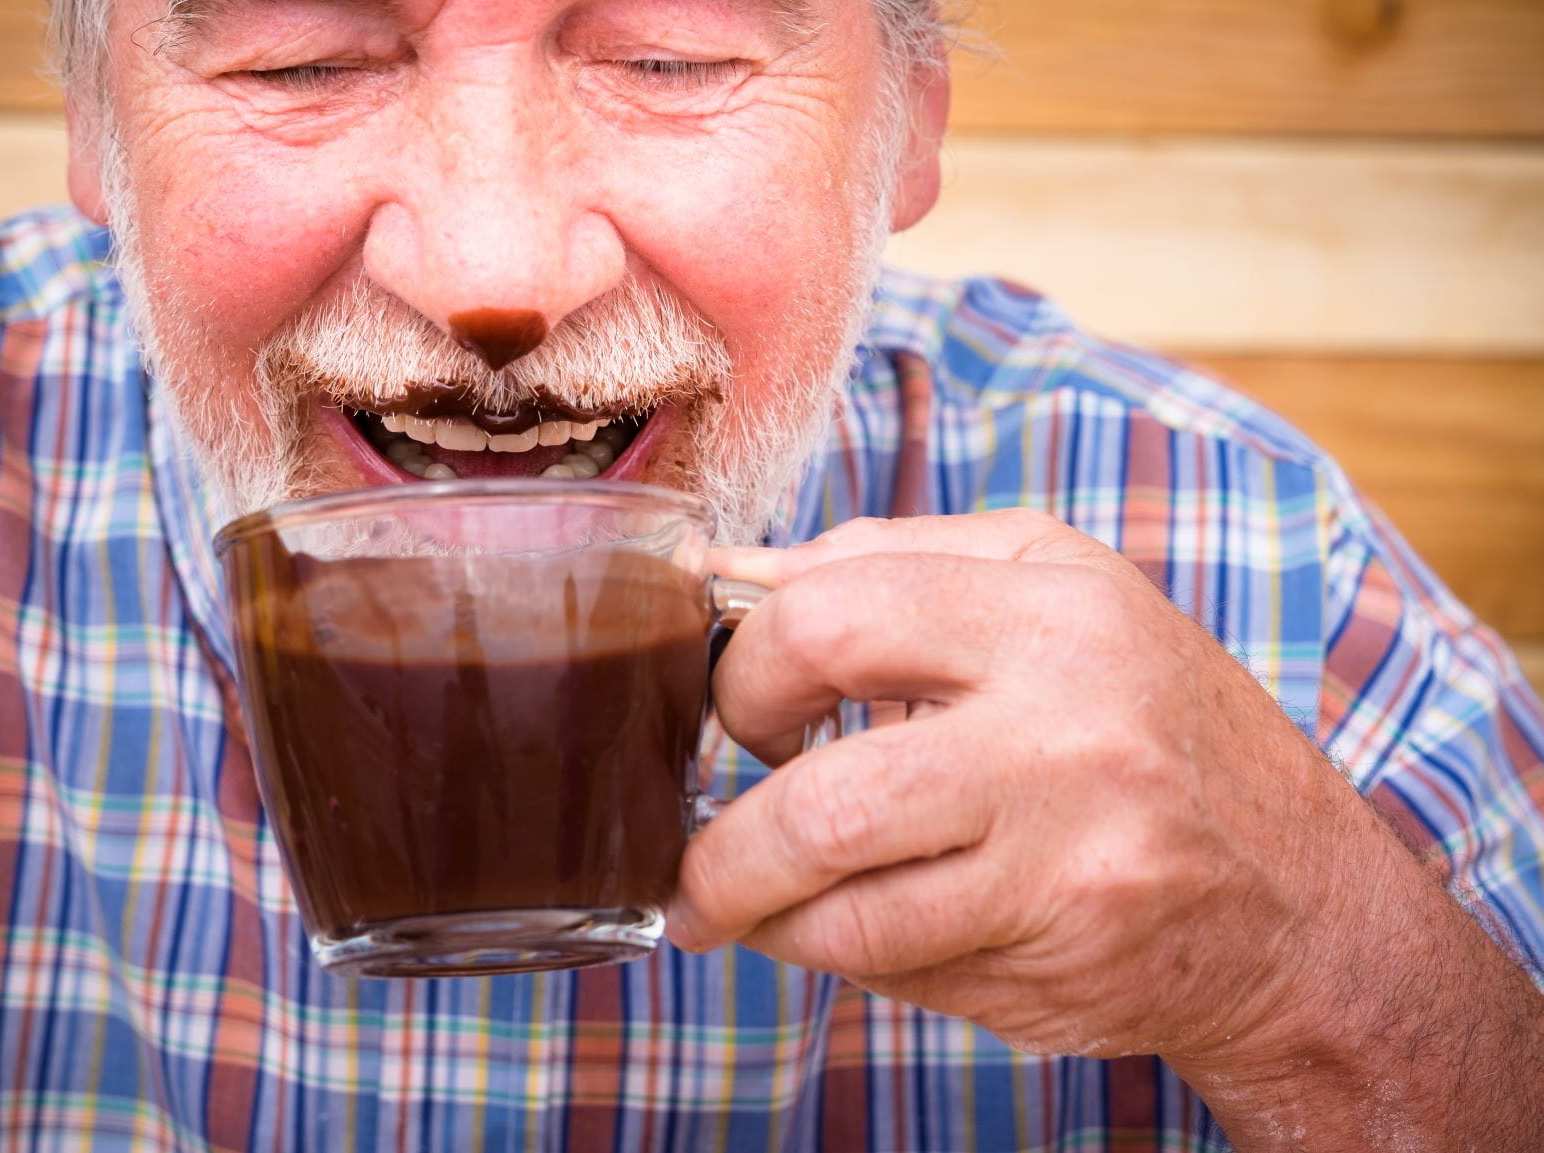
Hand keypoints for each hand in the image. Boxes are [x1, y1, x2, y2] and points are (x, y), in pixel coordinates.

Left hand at [671, 510, 1373, 1059]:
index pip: (832, 616)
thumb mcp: (1053, 591)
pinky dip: (827, 951)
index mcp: (1054, 612)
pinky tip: (826, 928)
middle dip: (724, 842)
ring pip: (844, 909)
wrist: (1300, 899)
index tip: (735, 709)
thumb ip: (890, 564)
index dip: (745, 668)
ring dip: (752, 915)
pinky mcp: (1063, 957)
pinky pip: (891, 965)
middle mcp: (1070, 733)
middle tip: (699, 844)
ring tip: (724, 905)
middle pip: (826, 799)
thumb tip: (730, 578)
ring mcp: (1072, 859)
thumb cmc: (1149, 723)